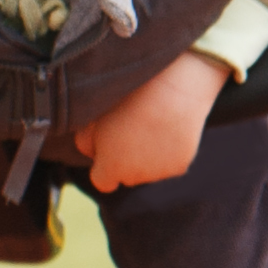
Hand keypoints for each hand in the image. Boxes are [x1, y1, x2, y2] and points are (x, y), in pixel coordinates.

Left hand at [74, 50, 228, 193]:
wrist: (172, 86)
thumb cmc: (129, 97)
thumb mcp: (93, 116)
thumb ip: (86, 142)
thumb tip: (94, 154)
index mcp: (111, 168)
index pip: (103, 182)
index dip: (104, 165)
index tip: (109, 148)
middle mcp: (135, 177)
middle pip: (128, 176)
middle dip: (127, 160)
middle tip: (132, 129)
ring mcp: (160, 173)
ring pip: (150, 171)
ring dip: (148, 156)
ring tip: (151, 125)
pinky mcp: (181, 165)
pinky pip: (170, 163)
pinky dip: (168, 151)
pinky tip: (168, 128)